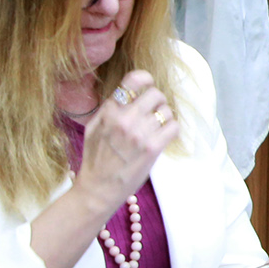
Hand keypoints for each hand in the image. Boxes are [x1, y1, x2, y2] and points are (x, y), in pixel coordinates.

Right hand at [76, 69, 179, 213]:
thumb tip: (127, 91)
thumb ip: (109, 108)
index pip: (133, 80)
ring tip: (157, 129)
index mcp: (109, 111)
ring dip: (165, 118)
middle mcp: (125, 118)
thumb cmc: (95, 159)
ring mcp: (139, 133)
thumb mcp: (93, 128)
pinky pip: (174, 127)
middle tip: (154, 112)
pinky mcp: (152, 148)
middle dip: (158, 102)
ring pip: (167, 111)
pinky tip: (163, 137)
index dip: (146, 79)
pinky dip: (172, 130)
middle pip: (156, 94)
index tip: (148, 84)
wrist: (98, 188)